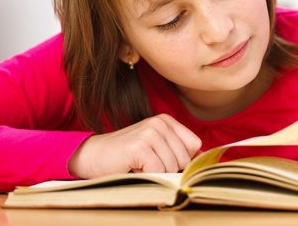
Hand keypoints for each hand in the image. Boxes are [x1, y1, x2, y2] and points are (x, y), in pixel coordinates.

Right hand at [69, 114, 201, 178]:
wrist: (92, 156)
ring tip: (140, 166)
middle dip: (169, 170)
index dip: (184, 160)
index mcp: (167, 120)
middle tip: (148, 166)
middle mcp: (160, 122)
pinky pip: (159, 171)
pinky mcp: (140, 146)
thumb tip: (205, 162)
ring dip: (157, 174)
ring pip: (173, 167)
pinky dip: (148, 176)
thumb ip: (179, 152)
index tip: (166, 164)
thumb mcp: (156, 149)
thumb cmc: (126, 156)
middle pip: (185, 159)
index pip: (195, 145)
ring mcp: (150, 132)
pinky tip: (134, 168)